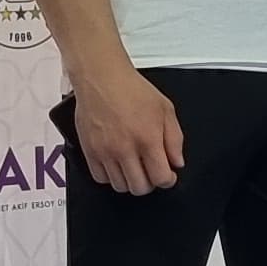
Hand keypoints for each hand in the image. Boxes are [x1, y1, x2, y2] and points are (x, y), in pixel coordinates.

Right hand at [69, 66, 184, 195]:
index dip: (168, 180)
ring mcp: (105, 152)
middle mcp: (125, 149)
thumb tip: (177, 162)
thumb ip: (175, 139)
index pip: (161, 178)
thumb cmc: (131, 89)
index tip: (167, 174)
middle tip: (150, 170)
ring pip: (120, 186)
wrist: (101, 78)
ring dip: (130, 180)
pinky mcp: (89, 151)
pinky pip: (100, 178)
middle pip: (139, 188)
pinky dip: (110, 176)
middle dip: (149, 183)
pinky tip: (117, 163)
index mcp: (148, 139)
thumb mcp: (165, 109)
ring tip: (133, 166)